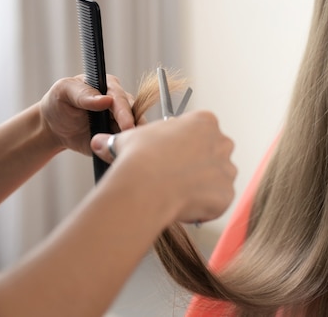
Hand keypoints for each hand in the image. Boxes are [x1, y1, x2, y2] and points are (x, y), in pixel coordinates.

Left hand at [40, 74, 134, 155]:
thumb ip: (84, 94)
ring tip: (127, 153)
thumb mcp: (65, 91)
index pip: (122, 99)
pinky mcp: (117, 138)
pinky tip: (120, 157)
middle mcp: (120, 104)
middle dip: (133, 130)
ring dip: (130, 142)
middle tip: (131, 143)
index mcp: (110, 87)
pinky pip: (125, 145)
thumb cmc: (59, 102)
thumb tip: (106, 100)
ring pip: (133, 132)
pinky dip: (124, 152)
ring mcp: (121, 122)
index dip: (125, 113)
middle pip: (134, 116)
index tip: (127, 126)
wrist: (54, 127)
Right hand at [91, 111, 236, 222]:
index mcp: (204, 121)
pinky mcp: (227, 195)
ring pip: (217, 178)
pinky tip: (183, 206)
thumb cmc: (139, 158)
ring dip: (201, 186)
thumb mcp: (128, 139)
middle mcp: (222, 142)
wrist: (146, 188)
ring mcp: (227, 169)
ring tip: (176, 193)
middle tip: (175, 177)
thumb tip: (99, 142)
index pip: (200, 132)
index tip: (172, 157)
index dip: (184, 146)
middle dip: (198, 165)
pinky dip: (204, 206)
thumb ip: (121, 139)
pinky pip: (217, 201)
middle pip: (214, 153)